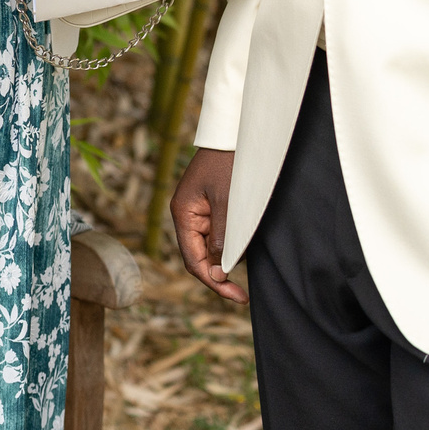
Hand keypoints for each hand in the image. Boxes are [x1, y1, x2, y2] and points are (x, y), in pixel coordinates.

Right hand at [170, 147, 245, 303]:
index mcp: (183, 214)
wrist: (234, 133)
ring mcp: (198, 211)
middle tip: (242, 295)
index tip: (235, 296)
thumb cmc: (229, 163)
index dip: (213, 281)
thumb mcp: (228, 202)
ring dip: (225, 262)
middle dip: (219, 276)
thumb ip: (222, 237)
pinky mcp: (210, 206)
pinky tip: (242, 255)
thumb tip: (218, 272)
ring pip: (209, 248)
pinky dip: (228, 247)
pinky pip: (217, 234)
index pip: (193, 260)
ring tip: (244, 280)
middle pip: (198, 257)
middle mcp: (186, 215)